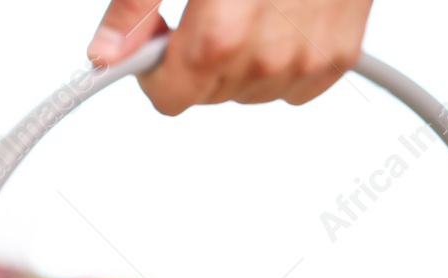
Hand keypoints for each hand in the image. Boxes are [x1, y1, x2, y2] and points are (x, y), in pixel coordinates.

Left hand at [87, 0, 372, 114]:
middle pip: (208, 93)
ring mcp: (310, 59)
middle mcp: (269, 57)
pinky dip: (282, 58)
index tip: (161, 35)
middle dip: (198, 58)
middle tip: (211, 4)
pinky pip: (295, 84)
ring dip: (241, 58)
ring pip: (250, 91)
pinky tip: (282, 13)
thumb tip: (106, 51)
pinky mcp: (340, 54)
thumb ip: (136, 6)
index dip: (156, 67)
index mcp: (220, 35)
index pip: (169, 97)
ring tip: (252, 1)